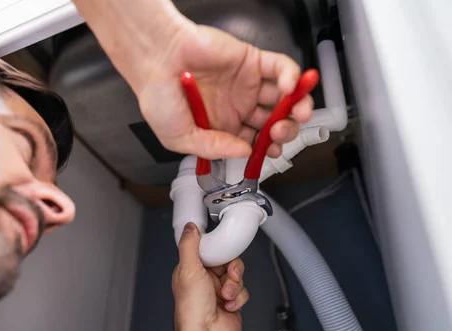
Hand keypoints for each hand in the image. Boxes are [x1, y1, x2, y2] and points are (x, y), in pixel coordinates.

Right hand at [136, 23, 313, 159]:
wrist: (155, 58)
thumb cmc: (158, 95)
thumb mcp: (178, 138)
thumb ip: (212, 149)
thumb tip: (243, 153)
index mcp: (220, 127)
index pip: (254, 141)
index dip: (266, 148)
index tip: (270, 152)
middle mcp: (236, 106)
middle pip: (273, 122)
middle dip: (283, 131)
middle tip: (278, 133)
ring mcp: (246, 83)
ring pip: (283, 97)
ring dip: (296, 107)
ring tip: (296, 113)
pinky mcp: (251, 60)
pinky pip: (280, 68)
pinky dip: (292, 77)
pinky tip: (289, 88)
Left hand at [172, 222, 248, 330]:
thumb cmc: (192, 309)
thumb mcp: (188, 270)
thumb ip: (190, 246)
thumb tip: (189, 227)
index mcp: (191, 270)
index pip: (209, 250)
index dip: (219, 249)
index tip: (224, 248)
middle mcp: (204, 280)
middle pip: (227, 261)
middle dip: (231, 269)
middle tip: (228, 275)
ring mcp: (218, 292)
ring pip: (236, 276)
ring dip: (234, 286)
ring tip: (226, 295)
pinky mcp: (231, 302)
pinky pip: (243, 292)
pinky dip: (238, 298)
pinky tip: (229, 305)